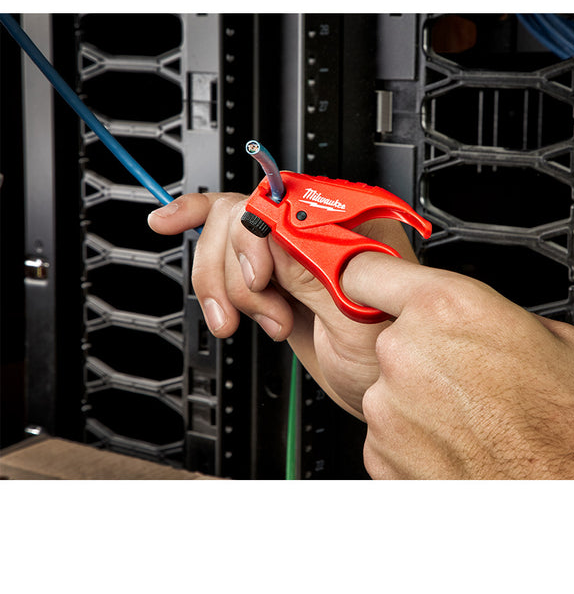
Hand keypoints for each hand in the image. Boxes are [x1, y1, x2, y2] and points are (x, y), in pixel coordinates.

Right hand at [147, 193, 417, 418]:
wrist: (376, 388)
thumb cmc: (386, 357)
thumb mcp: (354, 321)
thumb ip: (310, 275)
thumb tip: (267, 235)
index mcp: (350, 231)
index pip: (281, 205)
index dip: (255, 242)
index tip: (257, 282)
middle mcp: (318, 231)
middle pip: (244, 217)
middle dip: (238, 273)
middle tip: (267, 316)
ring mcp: (290, 250)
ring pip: (225, 234)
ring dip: (221, 284)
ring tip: (247, 322)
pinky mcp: (272, 271)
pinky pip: (226, 241)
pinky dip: (195, 225)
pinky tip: (168, 221)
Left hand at [341, 253, 573, 478]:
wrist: (565, 495)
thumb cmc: (567, 426)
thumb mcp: (552, 336)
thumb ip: (491, 313)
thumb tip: (476, 316)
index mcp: (442, 308)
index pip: (367, 270)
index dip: (372, 277)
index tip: (374, 286)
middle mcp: (403, 352)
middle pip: (388, 335)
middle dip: (419, 349)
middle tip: (464, 373)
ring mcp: (386, 407)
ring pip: (389, 386)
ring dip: (418, 396)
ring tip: (469, 417)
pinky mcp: (379, 453)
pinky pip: (388, 430)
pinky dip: (412, 436)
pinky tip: (456, 444)